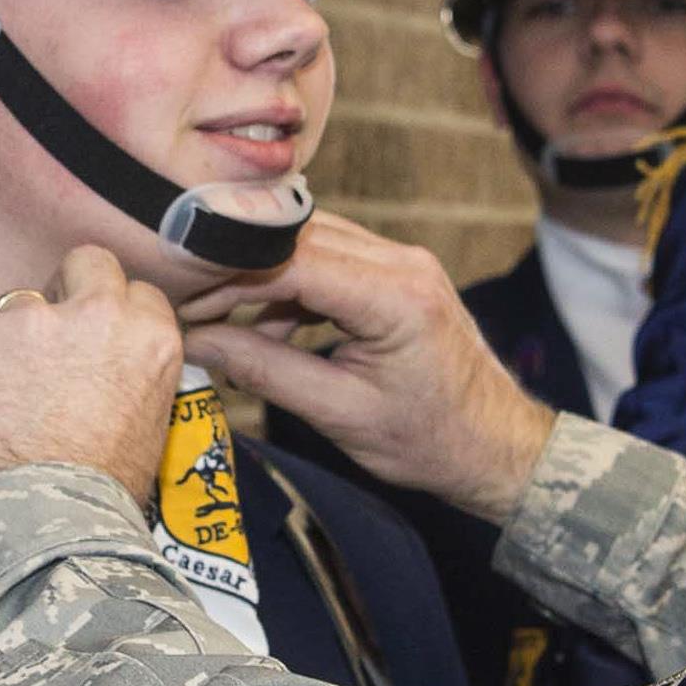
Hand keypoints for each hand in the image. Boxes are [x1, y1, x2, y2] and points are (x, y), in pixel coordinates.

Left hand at [0, 243, 184, 508]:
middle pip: (86, 262)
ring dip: (11, 342)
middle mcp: (98, 315)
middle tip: (49, 342)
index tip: (94, 343)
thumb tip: (100, 368)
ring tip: (4, 404)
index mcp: (151, 340)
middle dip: (68, 290)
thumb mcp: (145, 428)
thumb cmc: (97, 501)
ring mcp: (33, 322)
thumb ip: (127, 376)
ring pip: (18, 307)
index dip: (109, 316)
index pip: (134, 293)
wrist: (43, 530)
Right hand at [177, 213, 557, 520]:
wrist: (496, 447)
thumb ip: (265, 371)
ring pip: (310, 243)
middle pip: (296, 238)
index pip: (291, 259)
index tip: (188, 301)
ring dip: (265, 279)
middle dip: (239, 271)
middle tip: (195, 309)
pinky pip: (332, 260)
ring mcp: (405, 262)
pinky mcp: (399, 273)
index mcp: (395, 296)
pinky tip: (273, 331)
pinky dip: (294, 288)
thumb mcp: (339, 413)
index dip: (230, 276)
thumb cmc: (432, 441)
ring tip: (230, 330)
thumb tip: (198, 342)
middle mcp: (404, 262)